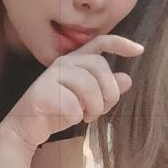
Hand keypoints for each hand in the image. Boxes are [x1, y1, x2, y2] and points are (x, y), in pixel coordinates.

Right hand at [3, 35, 143, 149]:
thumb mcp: (87, 98)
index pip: (100, 43)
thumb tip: (127, 80)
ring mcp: (52, 76)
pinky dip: (77, 117)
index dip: (120, 44)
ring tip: (87, 116)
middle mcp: (64, 63)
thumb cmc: (59, 109)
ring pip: (89, 87)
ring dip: (94, 108)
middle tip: (101, 109)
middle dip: (108, 92)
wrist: (28, 125)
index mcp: (75, 60)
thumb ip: (105, 88)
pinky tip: (70, 119)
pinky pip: (75, 106)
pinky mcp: (44, 93)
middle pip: (100, 67)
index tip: (139, 50)